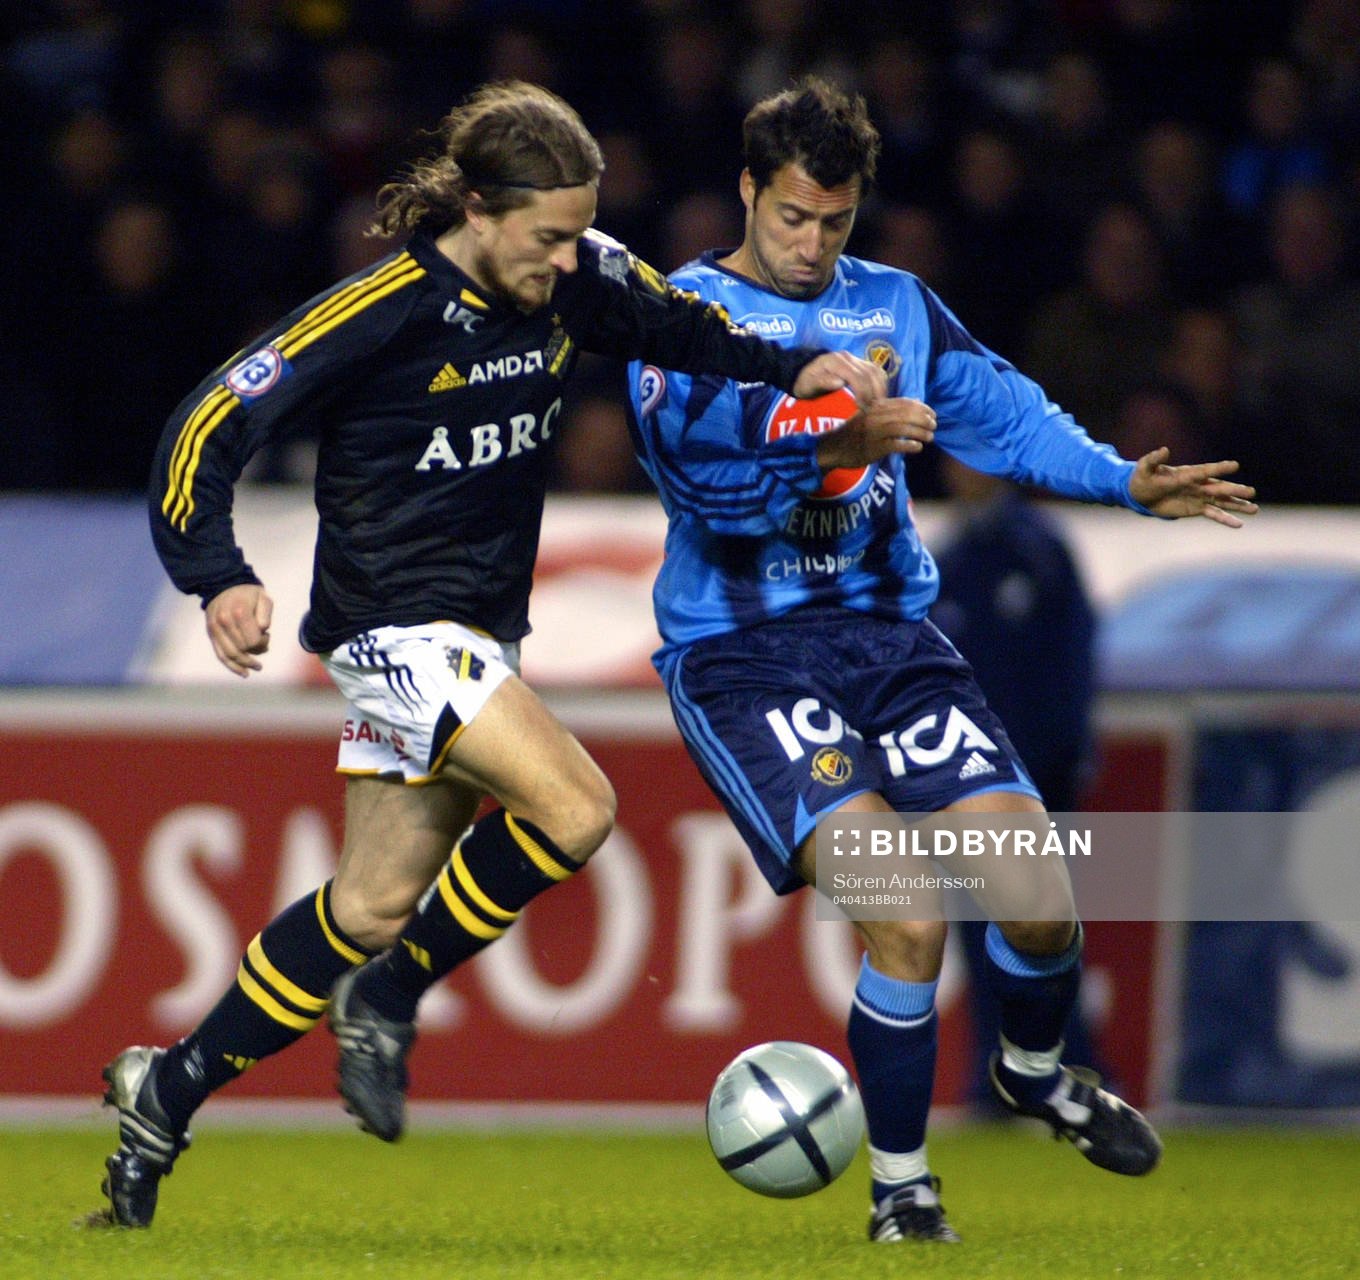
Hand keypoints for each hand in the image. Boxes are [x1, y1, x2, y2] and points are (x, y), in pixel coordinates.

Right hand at [205, 583, 273, 676]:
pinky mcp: (211, 633)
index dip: (262, 643)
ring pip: (230, 655)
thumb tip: (262, 630)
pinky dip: (232, 666)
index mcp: (239, 612)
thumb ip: (266, 614)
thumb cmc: (249, 593)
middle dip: (256, 651)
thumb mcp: (264, 598)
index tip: (267, 636)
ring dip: (245, 664)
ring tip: (257, 668)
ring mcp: (215, 628)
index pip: (252, 641)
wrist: (223, 584)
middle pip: (242, 649)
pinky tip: (243, 673)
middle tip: (264, 646)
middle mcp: (224, 621)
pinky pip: (220, 654)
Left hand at [792, 351, 886, 404]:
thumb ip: (822, 382)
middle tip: (871, 412)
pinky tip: (877, 399)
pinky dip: (880, 386)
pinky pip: (876, 373)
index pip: (857, 376)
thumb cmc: (805, 382)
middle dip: (873, 394)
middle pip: (870, 374)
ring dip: (880, 390)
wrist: (804, 372)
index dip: (863, 393)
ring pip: (876, 372)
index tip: (862, 409)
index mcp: (836, 362)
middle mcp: (848, 358)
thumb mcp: (808, 385)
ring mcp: (855, 360)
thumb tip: (840, 382)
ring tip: (876, 407)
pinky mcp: (860, 364)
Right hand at [816, 398, 936, 470]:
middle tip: (933, 426)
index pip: (904, 403)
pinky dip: (910, 446)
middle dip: (924, 419)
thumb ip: (887, 411)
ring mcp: (875, 432)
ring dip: (921, 432)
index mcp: (876, 406)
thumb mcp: (868, 415)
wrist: (833, 447)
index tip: (932, 414)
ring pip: (904, 429)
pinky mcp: (874, 448)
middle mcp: (876, 416)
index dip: (922, 408)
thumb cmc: (853, 432)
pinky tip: (917, 448)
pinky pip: (897, 445)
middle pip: (907, 414)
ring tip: (929, 437)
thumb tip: (914, 407)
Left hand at [1128, 447, 1258, 526]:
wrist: (1140, 494)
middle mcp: (1197, 484)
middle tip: (1251, 492)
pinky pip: (1214, 514)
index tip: (1234, 465)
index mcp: (1186, 473)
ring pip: (1222, 501)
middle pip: (1219, 488)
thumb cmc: (1142, 478)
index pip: (1205, 471)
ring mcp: (1199, 497)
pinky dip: (1226, 519)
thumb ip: (1154, 459)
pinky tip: (1239, 524)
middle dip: (1234, 490)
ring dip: (1237, 505)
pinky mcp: (1196, 509)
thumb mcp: (1144, 468)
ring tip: (1255, 509)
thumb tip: (1164, 450)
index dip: (1218, 468)